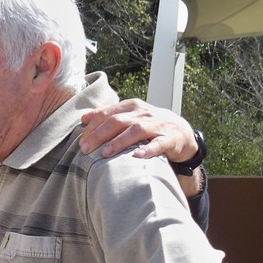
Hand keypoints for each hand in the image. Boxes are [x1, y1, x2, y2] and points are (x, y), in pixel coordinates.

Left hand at [79, 99, 197, 162]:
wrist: (181, 131)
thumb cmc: (149, 125)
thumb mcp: (130, 116)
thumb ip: (109, 116)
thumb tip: (84, 118)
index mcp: (132, 106)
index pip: (108, 113)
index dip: (92, 126)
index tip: (81, 140)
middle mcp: (143, 113)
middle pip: (117, 121)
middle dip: (99, 135)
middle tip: (85, 149)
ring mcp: (157, 125)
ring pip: (135, 131)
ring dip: (119, 142)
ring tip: (105, 153)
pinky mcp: (169, 138)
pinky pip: (158, 144)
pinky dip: (148, 150)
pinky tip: (137, 156)